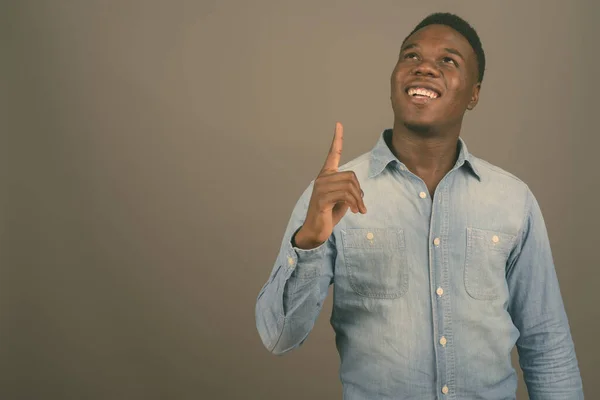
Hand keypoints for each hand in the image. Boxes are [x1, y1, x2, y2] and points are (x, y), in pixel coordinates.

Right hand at [294, 122, 366, 248]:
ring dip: (358, 200)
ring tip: (358, 210)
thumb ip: (349, 190)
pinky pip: (344, 195)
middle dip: (359, 192)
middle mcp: (322, 178)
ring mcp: (320, 188)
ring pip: (349, 185)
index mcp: (326, 176)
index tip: (338, 124)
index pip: (333, 154)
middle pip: (351, 176)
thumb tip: (357, 190)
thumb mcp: (342, 200)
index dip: (337, 139)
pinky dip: (354, 203)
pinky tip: (354, 211)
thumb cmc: (329, 214)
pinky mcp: (322, 198)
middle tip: (361, 206)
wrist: (315, 230)